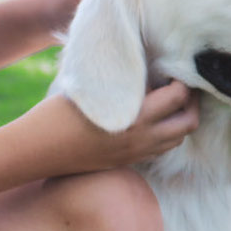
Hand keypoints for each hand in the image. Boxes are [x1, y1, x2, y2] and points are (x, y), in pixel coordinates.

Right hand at [0, 82, 198, 202]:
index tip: (175, 69)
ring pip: (177, 140)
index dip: (182, 81)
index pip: (178, 97)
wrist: (39, 148)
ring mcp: (136, 154)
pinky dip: (165, 135)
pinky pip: (160, 150)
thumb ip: (126, 81)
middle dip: (191, 103)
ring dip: (180, 121)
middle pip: (188, 124)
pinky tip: (153, 120)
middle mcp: (142, 139)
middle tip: (182, 87)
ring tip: (170, 103)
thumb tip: (148, 67)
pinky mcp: (127, 163)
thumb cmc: (60, 111)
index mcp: (136, 117)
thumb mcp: (97, 88)